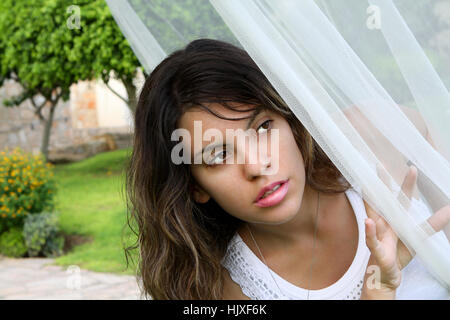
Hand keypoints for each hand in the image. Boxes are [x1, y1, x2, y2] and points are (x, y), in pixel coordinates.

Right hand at [361, 165, 449, 297]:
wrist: (387, 275)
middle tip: (380, 166)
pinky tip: (368, 222)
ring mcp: (378, 234)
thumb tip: (448, 210)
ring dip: (371, 202)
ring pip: (373, 215)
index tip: (410, 167)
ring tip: (369, 187)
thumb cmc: (399, 253)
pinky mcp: (377, 249)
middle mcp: (383, 222)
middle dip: (381, 183)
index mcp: (393, 219)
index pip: (399, 198)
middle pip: (382, 200)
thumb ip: (431, 224)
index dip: (405, 184)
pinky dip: (369, 231)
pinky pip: (372, 240)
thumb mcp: (418, 238)